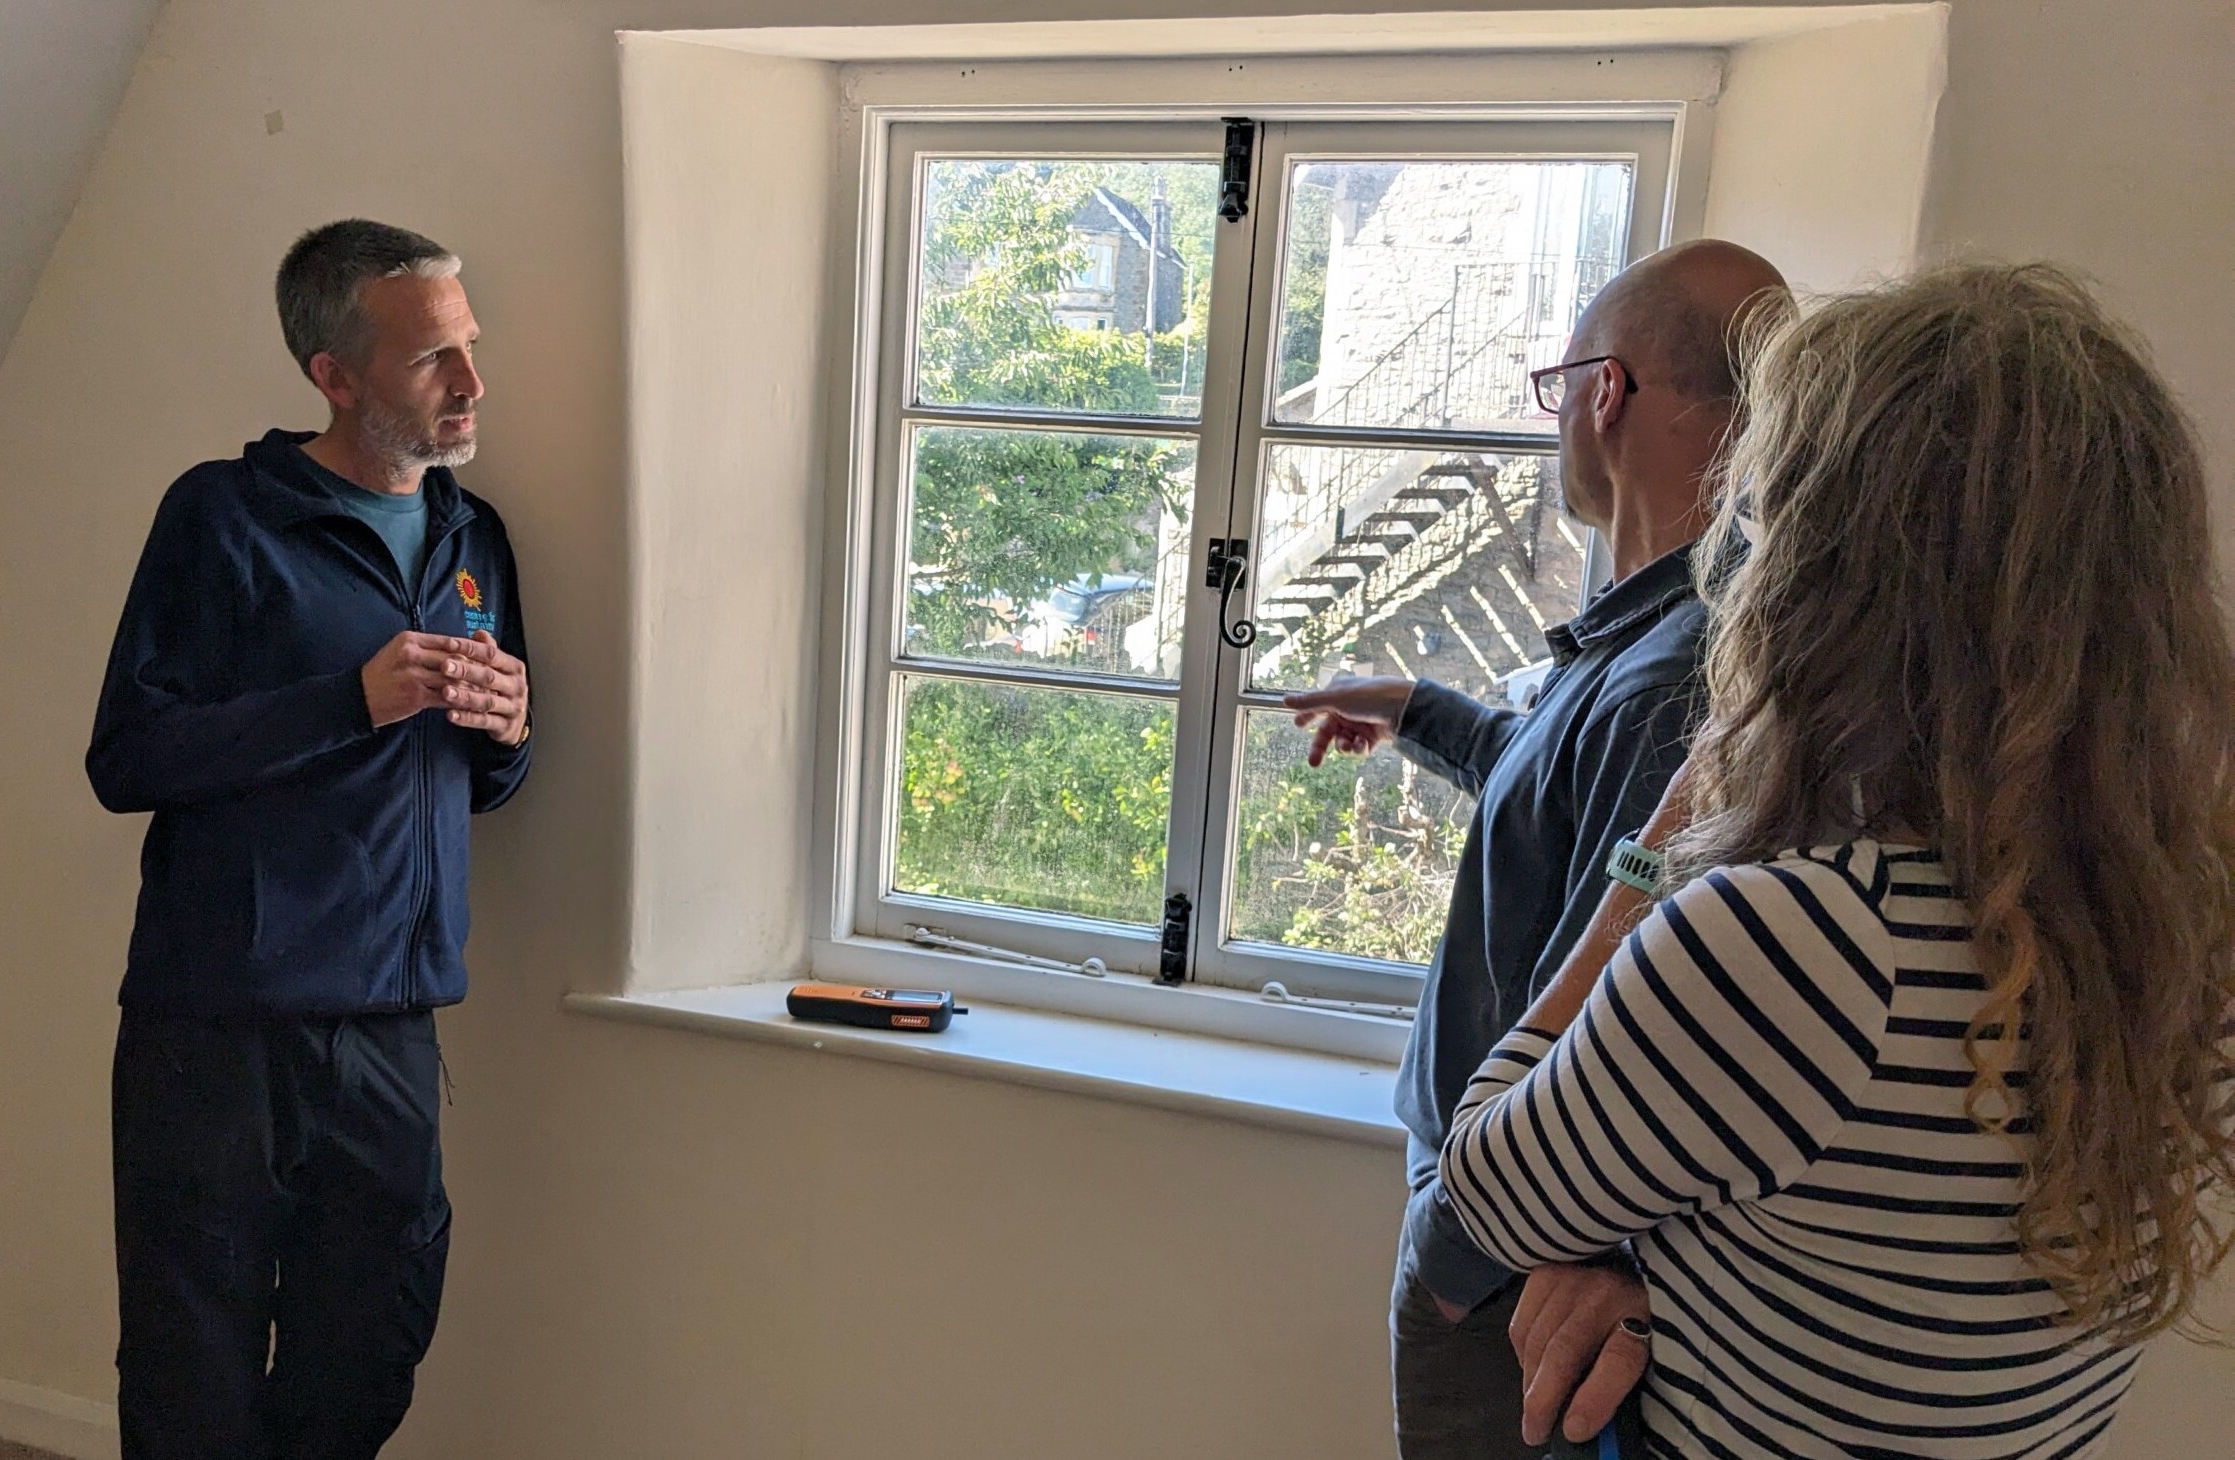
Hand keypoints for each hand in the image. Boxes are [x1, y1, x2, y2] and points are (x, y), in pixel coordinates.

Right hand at [361, 631, 525, 743]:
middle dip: (476, 668)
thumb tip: (461, 649)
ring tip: (488, 690)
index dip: (471, 650)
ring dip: (472, 686)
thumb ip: (428, 648)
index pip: (450, 642)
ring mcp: (414, 676)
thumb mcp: (400, 651)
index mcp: (410, 640)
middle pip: (455, 659)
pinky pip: (446, 698)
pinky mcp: (415, 696)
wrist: (359, 697)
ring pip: (453, 679)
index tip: (489, 656)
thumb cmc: (383, 673)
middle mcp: (412, 655)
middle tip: (495, 675)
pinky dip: (461, 701)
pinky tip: (472, 704)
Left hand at [448, 630, 528, 744]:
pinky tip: (450, 714)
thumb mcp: (498, 669)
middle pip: (489, 677)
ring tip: (444, 692)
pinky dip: (467, 718)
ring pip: (487, 701)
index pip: (492, 654)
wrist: (516, 720)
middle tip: (444, 666)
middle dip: (465, 671)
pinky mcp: (505, 726)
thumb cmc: (501, 688)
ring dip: (465, 696)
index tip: (449, 644)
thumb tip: (479, 633)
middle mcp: (517, 686)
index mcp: (514, 668)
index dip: (471, 648)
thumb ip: (488, 651)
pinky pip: (484, 721)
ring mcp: (513, 707)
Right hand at [1282, 676, 1413, 766]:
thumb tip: (1284, 700)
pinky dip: (1359, 748)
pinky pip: (1358, 747)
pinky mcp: (1373, 736)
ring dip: (1344, 746)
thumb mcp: (1335, 699)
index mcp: (1338, 695)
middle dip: (1321, 747)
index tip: (1298, 725)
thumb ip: (1310, 702)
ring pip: (1342, 742)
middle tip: (1313, 763)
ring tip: (1350, 745)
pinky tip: (1363, 744)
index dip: (1307, 717)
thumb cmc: (1369, 697)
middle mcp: (1348, 709)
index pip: (1317, 707)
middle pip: (1328, 732)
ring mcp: (1361, 723)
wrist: (1404, 708)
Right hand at [1510, 1261, 1651, 1446]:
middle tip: (1536, 1431)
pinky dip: (1521, 1354)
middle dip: (1544, 1400)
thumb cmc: (1636, 1304)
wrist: (1618, 1246)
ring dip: (1530, 1382)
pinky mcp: (1542, 1273)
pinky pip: (1520, 1325)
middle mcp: (1605, 1292)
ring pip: (1536, 1341)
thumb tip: (1587, 1423)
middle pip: (1565, 1353)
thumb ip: (1622, 1378)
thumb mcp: (1648, 1339)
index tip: (1575, 1431)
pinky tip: (1532, 1367)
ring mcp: (1569, 1279)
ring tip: (1534, 1406)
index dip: (1596, 1399)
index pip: (1619, 1360)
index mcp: (1642, 1313)